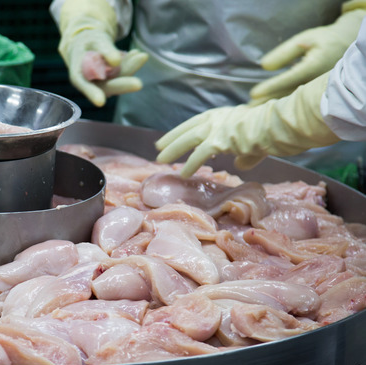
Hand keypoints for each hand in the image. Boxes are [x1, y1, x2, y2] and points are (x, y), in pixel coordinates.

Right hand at [57, 0, 146, 106]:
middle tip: (138, 84)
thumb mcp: (95, 40)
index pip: (84, 85)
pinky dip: (131, 63)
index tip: (100, 102)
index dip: (91, 93)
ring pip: (119, 79)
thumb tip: (116, 61)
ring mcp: (104, 83)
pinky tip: (137, 54)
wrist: (89, 44)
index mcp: (79, 75)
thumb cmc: (88, 42)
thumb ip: (104, 50)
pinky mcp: (115, 80)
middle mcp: (92, 84)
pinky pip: (124, 73)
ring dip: (131, 69)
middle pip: (107, 87)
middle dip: (123, 85)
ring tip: (141, 56)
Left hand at [156, 73, 339, 176]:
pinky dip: (190, 164)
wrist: (282, 125)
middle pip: (189, 128)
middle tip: (157, 147)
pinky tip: (183, 173)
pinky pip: (200, 154)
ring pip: (188, 139)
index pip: (198, 121)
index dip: (184, 130)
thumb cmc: (275, 130)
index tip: (172, 136)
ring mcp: (218, 128)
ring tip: (161, 160)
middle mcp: (218, 118)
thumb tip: (239, 162)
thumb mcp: (257, 140)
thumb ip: (245, 153)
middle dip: (172, 138)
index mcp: (225, 114)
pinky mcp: (220, 140)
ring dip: (173, 149)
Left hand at [249, 4, 365, 103]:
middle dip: (267, 103)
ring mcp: (319, 91)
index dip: (270, 87)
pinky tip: (269, 113)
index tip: (253, 94)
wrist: (348, 48)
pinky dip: (284, 109)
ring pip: (294, 103)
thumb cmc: (323, 41)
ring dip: (273, 110)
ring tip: (254, 116)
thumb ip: (284, 53)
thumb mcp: (304, 40)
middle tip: (247, 111)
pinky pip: (299, 105)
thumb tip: (264, 66)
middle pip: (289, 95)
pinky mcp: (318, 96)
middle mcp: (318, 82)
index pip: (289, 79)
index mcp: (315, 66)